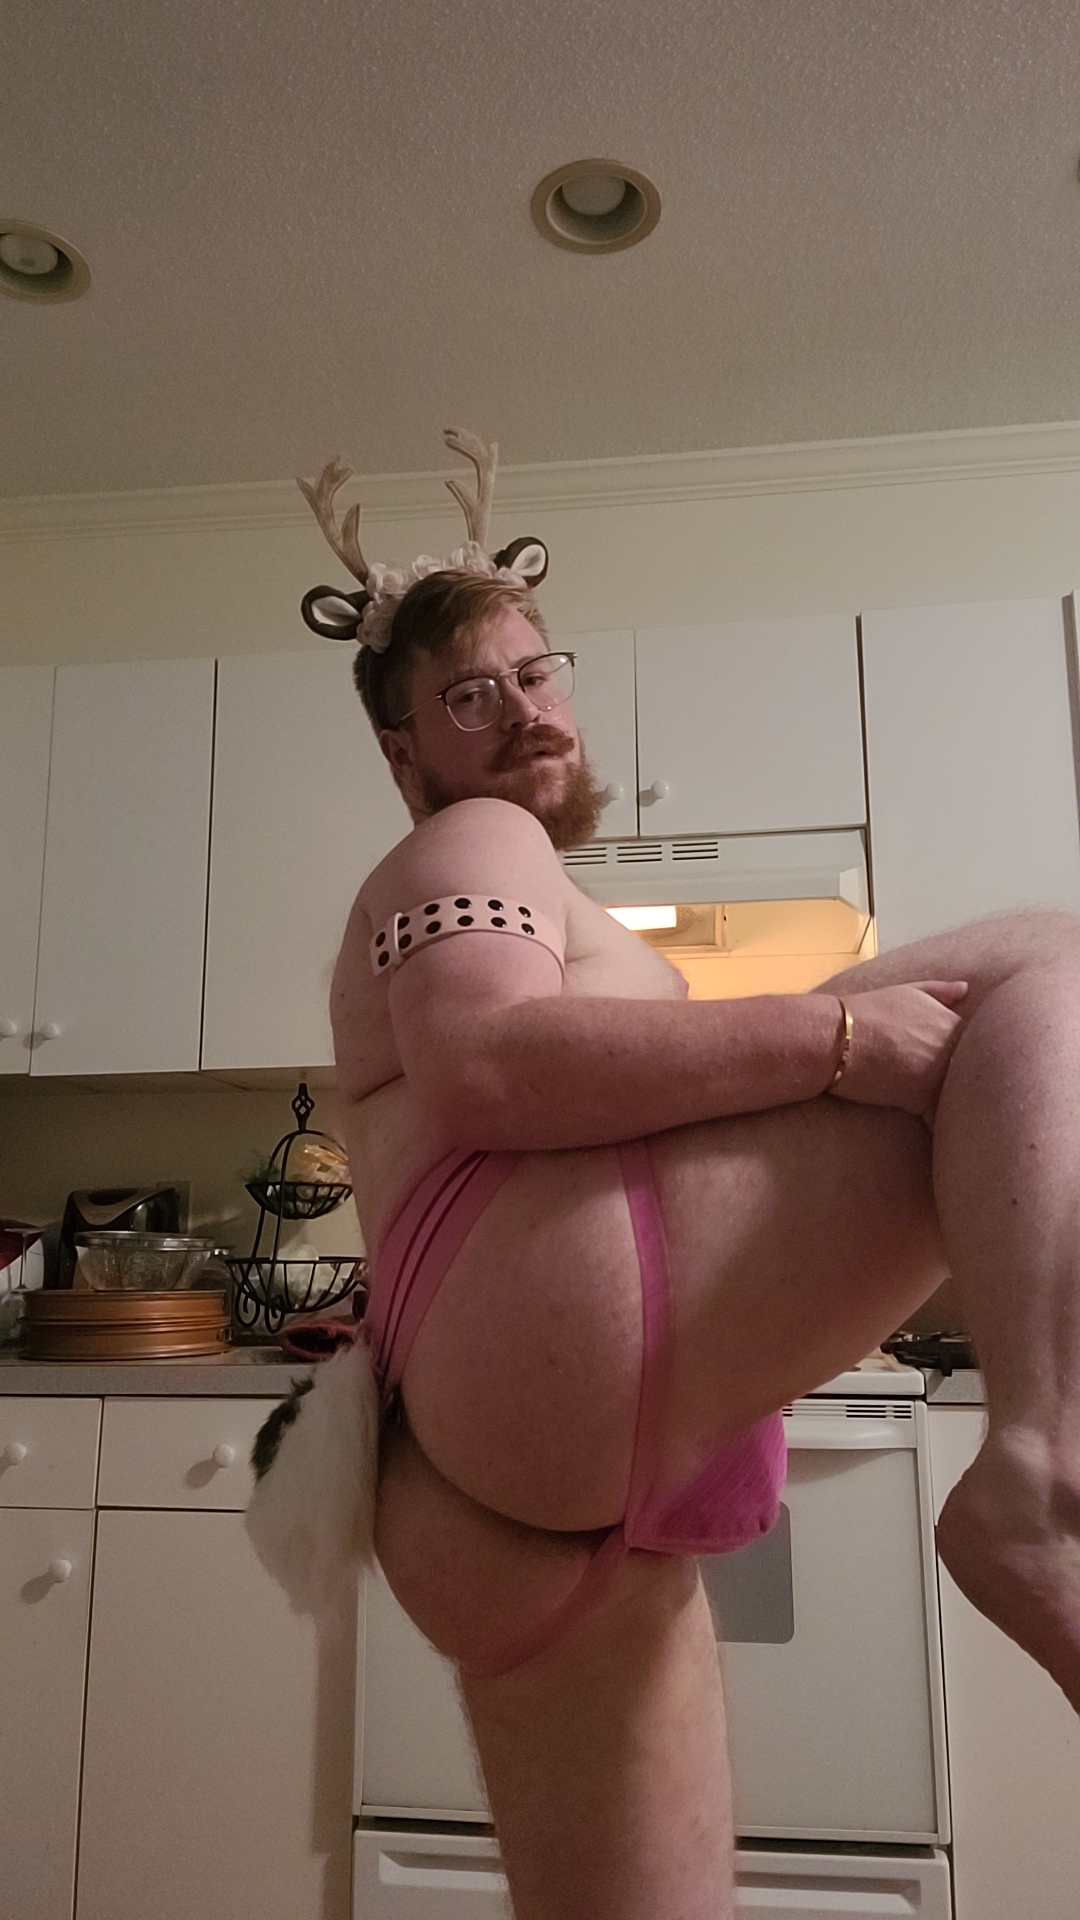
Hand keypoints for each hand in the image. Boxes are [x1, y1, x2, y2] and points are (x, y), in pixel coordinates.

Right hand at [827, 981, 967, 1119]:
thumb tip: (965, 989)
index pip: (981, 1046)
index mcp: (954, 1023)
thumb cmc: (866, 1012)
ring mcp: (939, 1073)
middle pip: (975, 1073)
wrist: (834, 1038)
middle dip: (971, 1085)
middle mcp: (953, 1047)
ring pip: (961, 1096)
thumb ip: (940, 991)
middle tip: (971, 1099)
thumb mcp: (906, 991)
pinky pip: (942, 1117)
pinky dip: (942, 1125)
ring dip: (961, 1107)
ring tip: (957, 1118)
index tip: (965, 1071)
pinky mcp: (921, 1098)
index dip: (971, 1061)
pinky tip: (940, 1130)